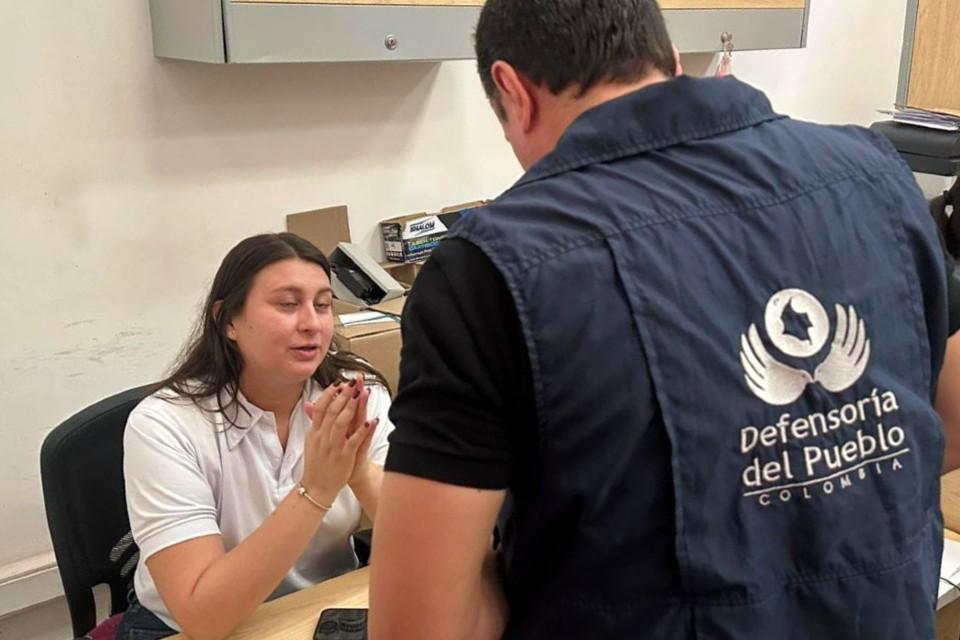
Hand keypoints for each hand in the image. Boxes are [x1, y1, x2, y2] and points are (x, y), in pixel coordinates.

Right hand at [301, 381, 374, 504]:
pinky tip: (371, 421)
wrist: (317, 487)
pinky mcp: (344, 456)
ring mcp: (333, 446)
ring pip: (342, 423)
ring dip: (351, 408)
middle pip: (332, 411)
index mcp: (315, 432)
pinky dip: (362, 431)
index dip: (330, 394)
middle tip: (353, 382)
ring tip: (360, 395)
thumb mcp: (311, 440)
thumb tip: (309, 404)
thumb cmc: (316, 463)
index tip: (339, 383)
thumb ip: (313, 421)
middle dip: (343, 395)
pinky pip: (354, 441)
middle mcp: (323, 437)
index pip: (321, 408)